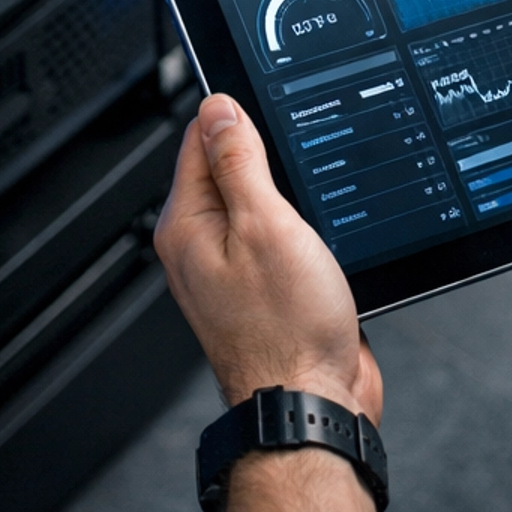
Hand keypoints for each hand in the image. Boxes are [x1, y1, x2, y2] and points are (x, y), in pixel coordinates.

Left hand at [153, 95, 381, 423]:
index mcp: (188, 226)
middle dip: (269, 154)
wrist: (314, 404)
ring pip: (262, 201)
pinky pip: (282, 234)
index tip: (271, 107)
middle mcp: (203, 246)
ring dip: (291, 193)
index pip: (200, 137)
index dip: (237, 114)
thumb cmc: (287, 331)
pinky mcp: (268, 287)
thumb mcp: (265, 225)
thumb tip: (219, 106)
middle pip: (231, 166)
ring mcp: (235, 268)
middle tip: (301, 158)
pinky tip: (324, 230)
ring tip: (315, 200)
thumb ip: (239, 162)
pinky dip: (304, 225)